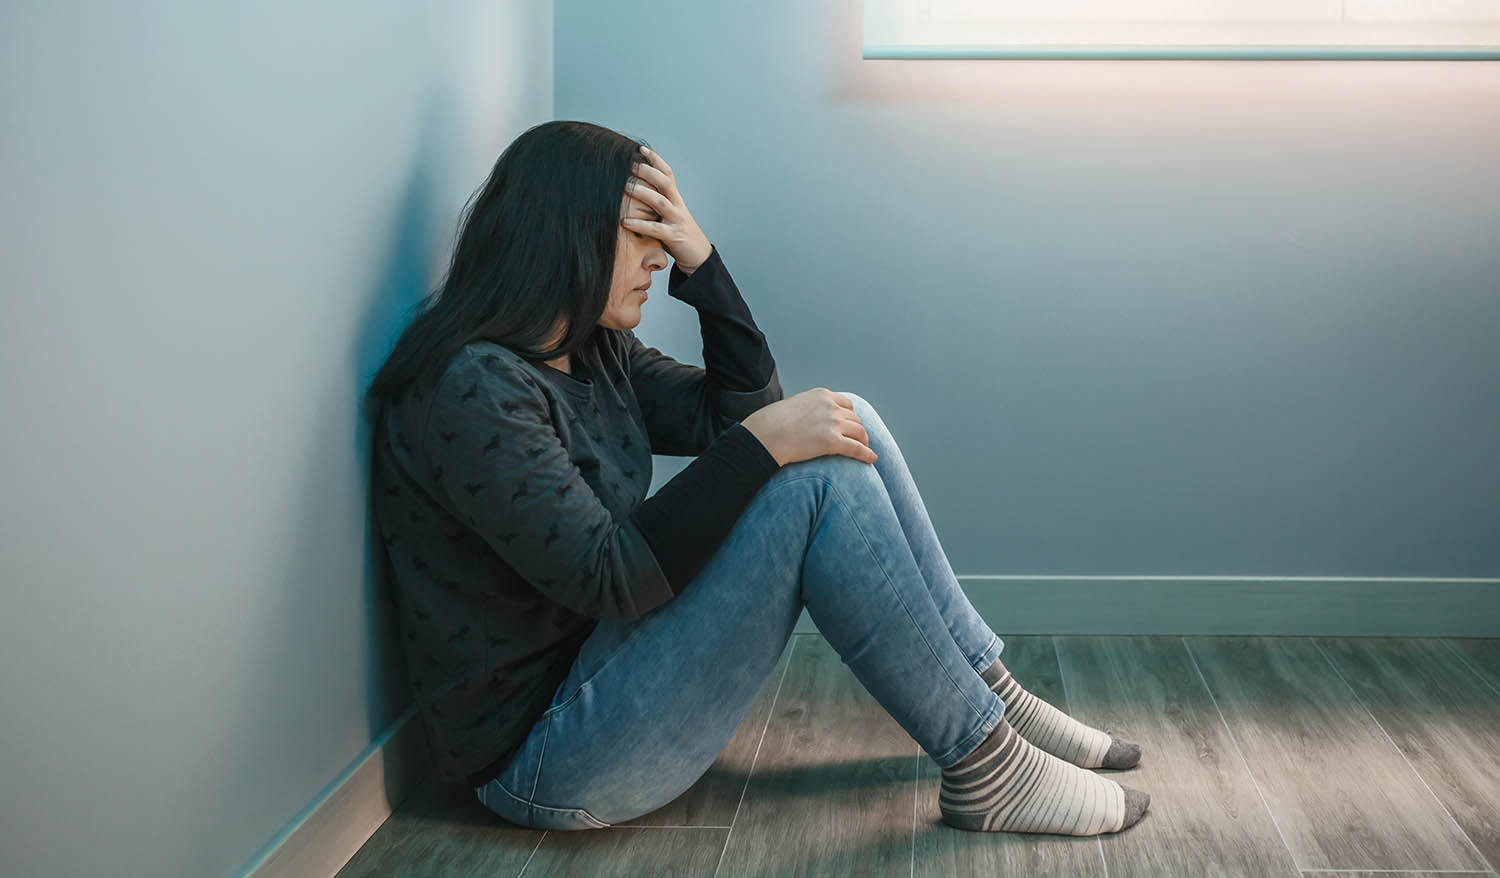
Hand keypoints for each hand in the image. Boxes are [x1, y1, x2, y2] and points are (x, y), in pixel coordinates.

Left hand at [622, 146, 712, 273]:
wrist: (698, 257)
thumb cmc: (677, 235)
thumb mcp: (667, 215)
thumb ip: (654, 204)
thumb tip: (632, 193)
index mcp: (676, 199)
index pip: (668, 173)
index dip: (655, 160)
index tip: (640, 149)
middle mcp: (678, 206)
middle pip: (665, 182)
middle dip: (647, 171)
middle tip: (629, 164)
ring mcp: (677, 220)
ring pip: (660, 201)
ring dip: (642, 193)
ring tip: (624, 187)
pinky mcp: (674, 236)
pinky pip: (655, 228)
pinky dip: (639, 224)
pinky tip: (624, 221)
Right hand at [739, 388, 877, 467]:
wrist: (765, 435)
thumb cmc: (770, 425)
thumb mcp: (792, 407)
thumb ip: (806, 410)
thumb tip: (807, 422)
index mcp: (821, 395)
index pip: (846, 404)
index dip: (851, 416)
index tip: (851, 425)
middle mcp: (830, 406)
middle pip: (854, 418)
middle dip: (857, 430)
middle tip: (859, 440)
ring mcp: (833, 423)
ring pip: (859, 432)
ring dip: (863, 442)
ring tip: (864, 450)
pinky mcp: (832, 441)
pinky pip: (857, 448)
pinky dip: (867, 454)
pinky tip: (871, 459)